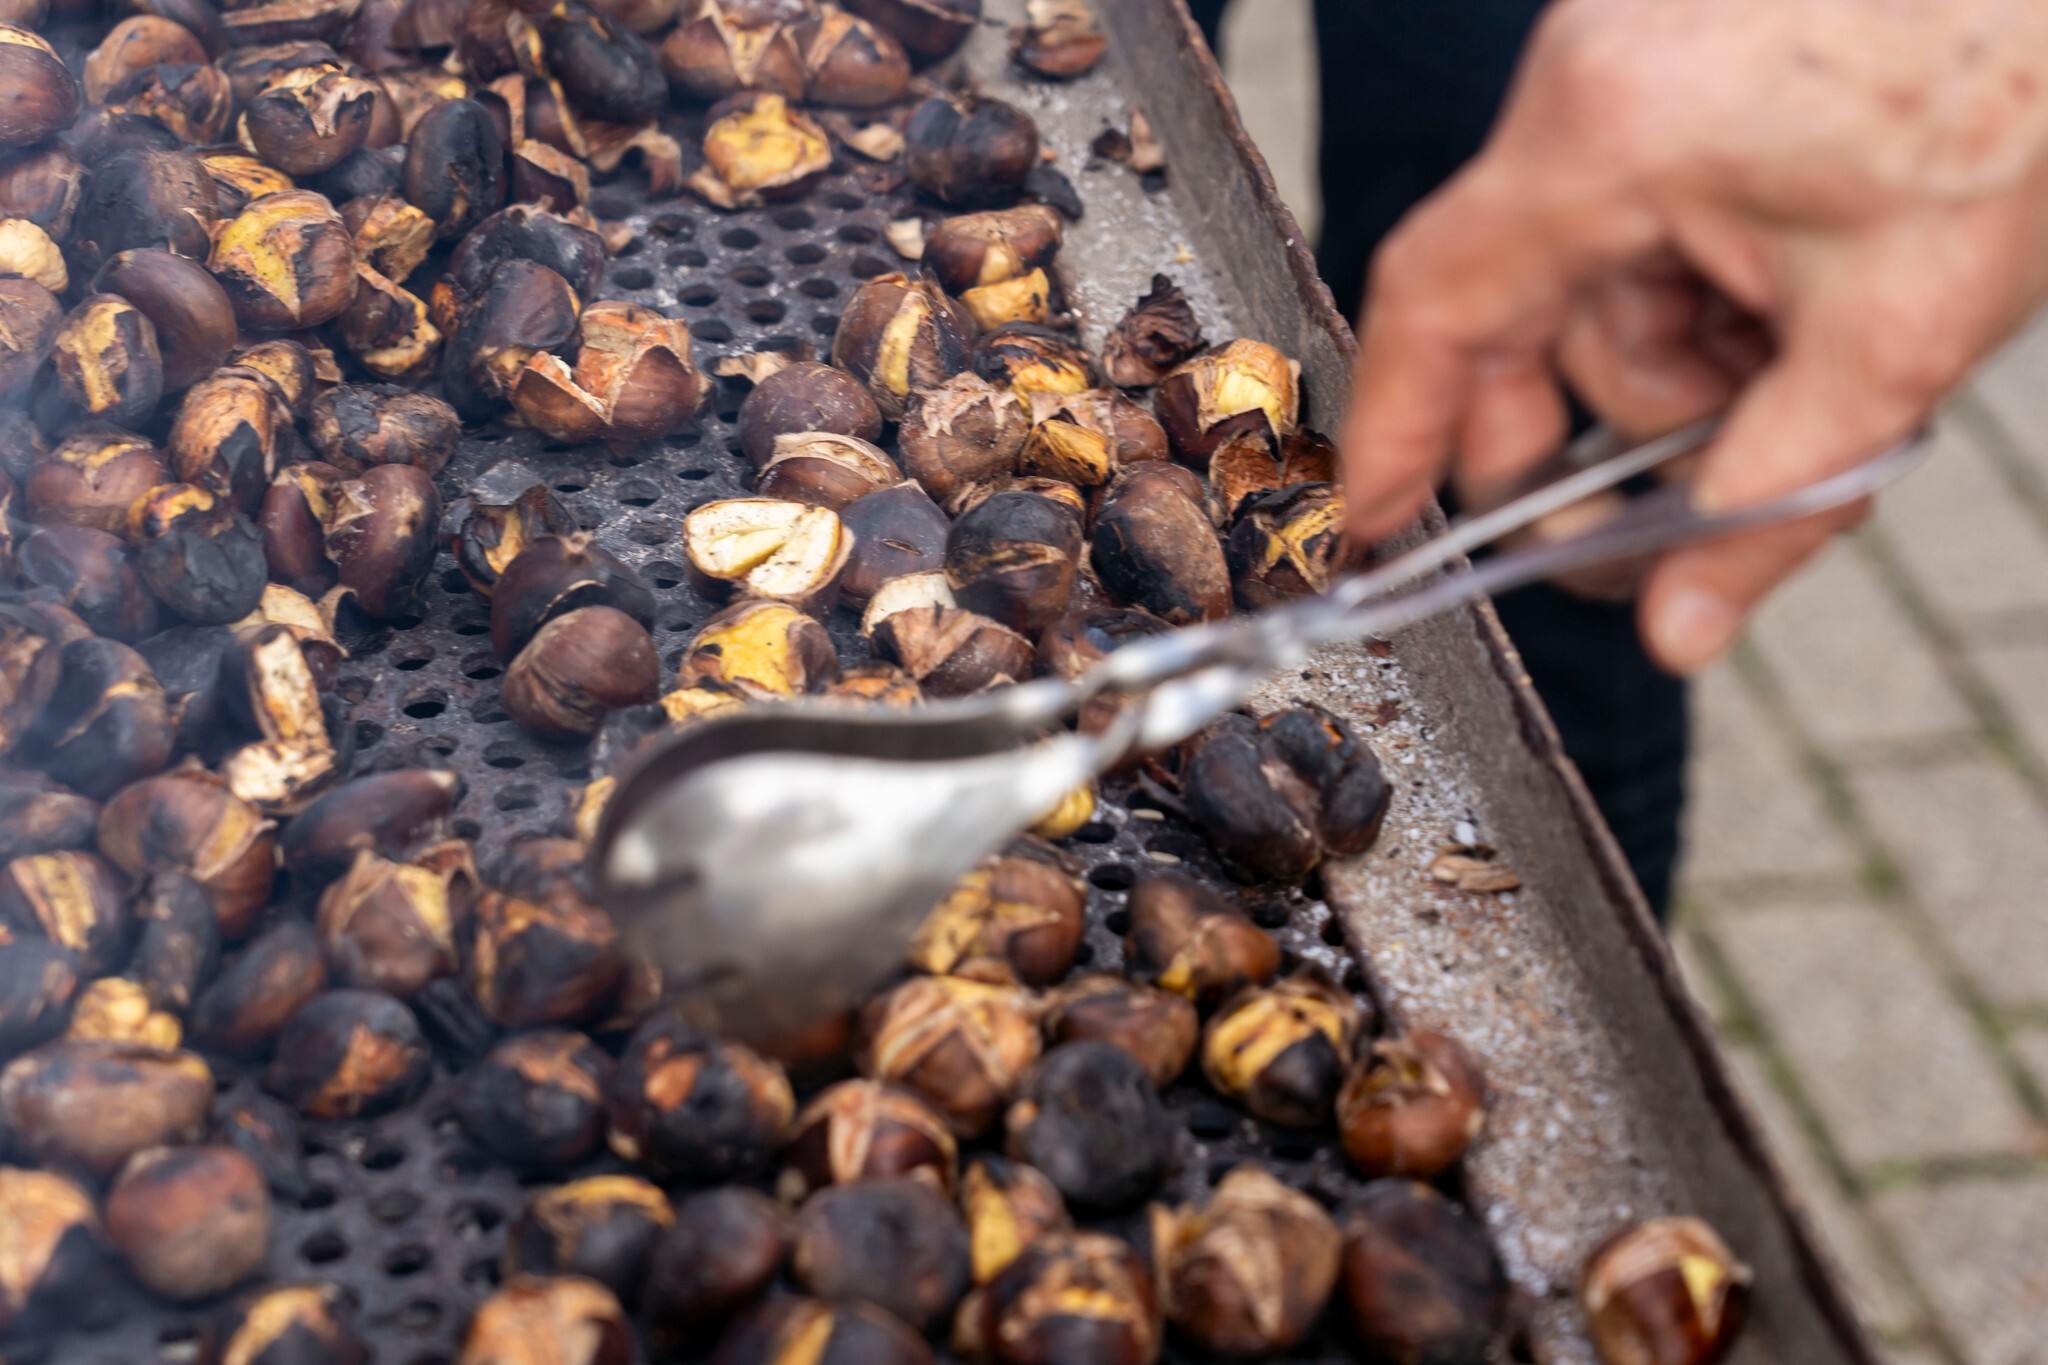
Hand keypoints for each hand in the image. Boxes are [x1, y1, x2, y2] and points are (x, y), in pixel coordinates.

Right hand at [1339, 0, 2047, 670]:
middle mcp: (1588, 82)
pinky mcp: (1668, 61)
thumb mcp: (1898, 334)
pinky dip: (1698, 286)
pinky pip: (1636, 213)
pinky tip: (1794, 297)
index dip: (1396, 430)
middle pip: (1522, 308)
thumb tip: (1681, 625)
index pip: (1435, 303)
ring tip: (1802, 358)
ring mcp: (1625, 62)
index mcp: (1610, 134)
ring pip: (1594, 274)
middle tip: (1667, 503)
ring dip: (1678, 356)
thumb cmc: (2019, 87)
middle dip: (1602, 421)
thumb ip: (1773, 501)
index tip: (1378, 516)